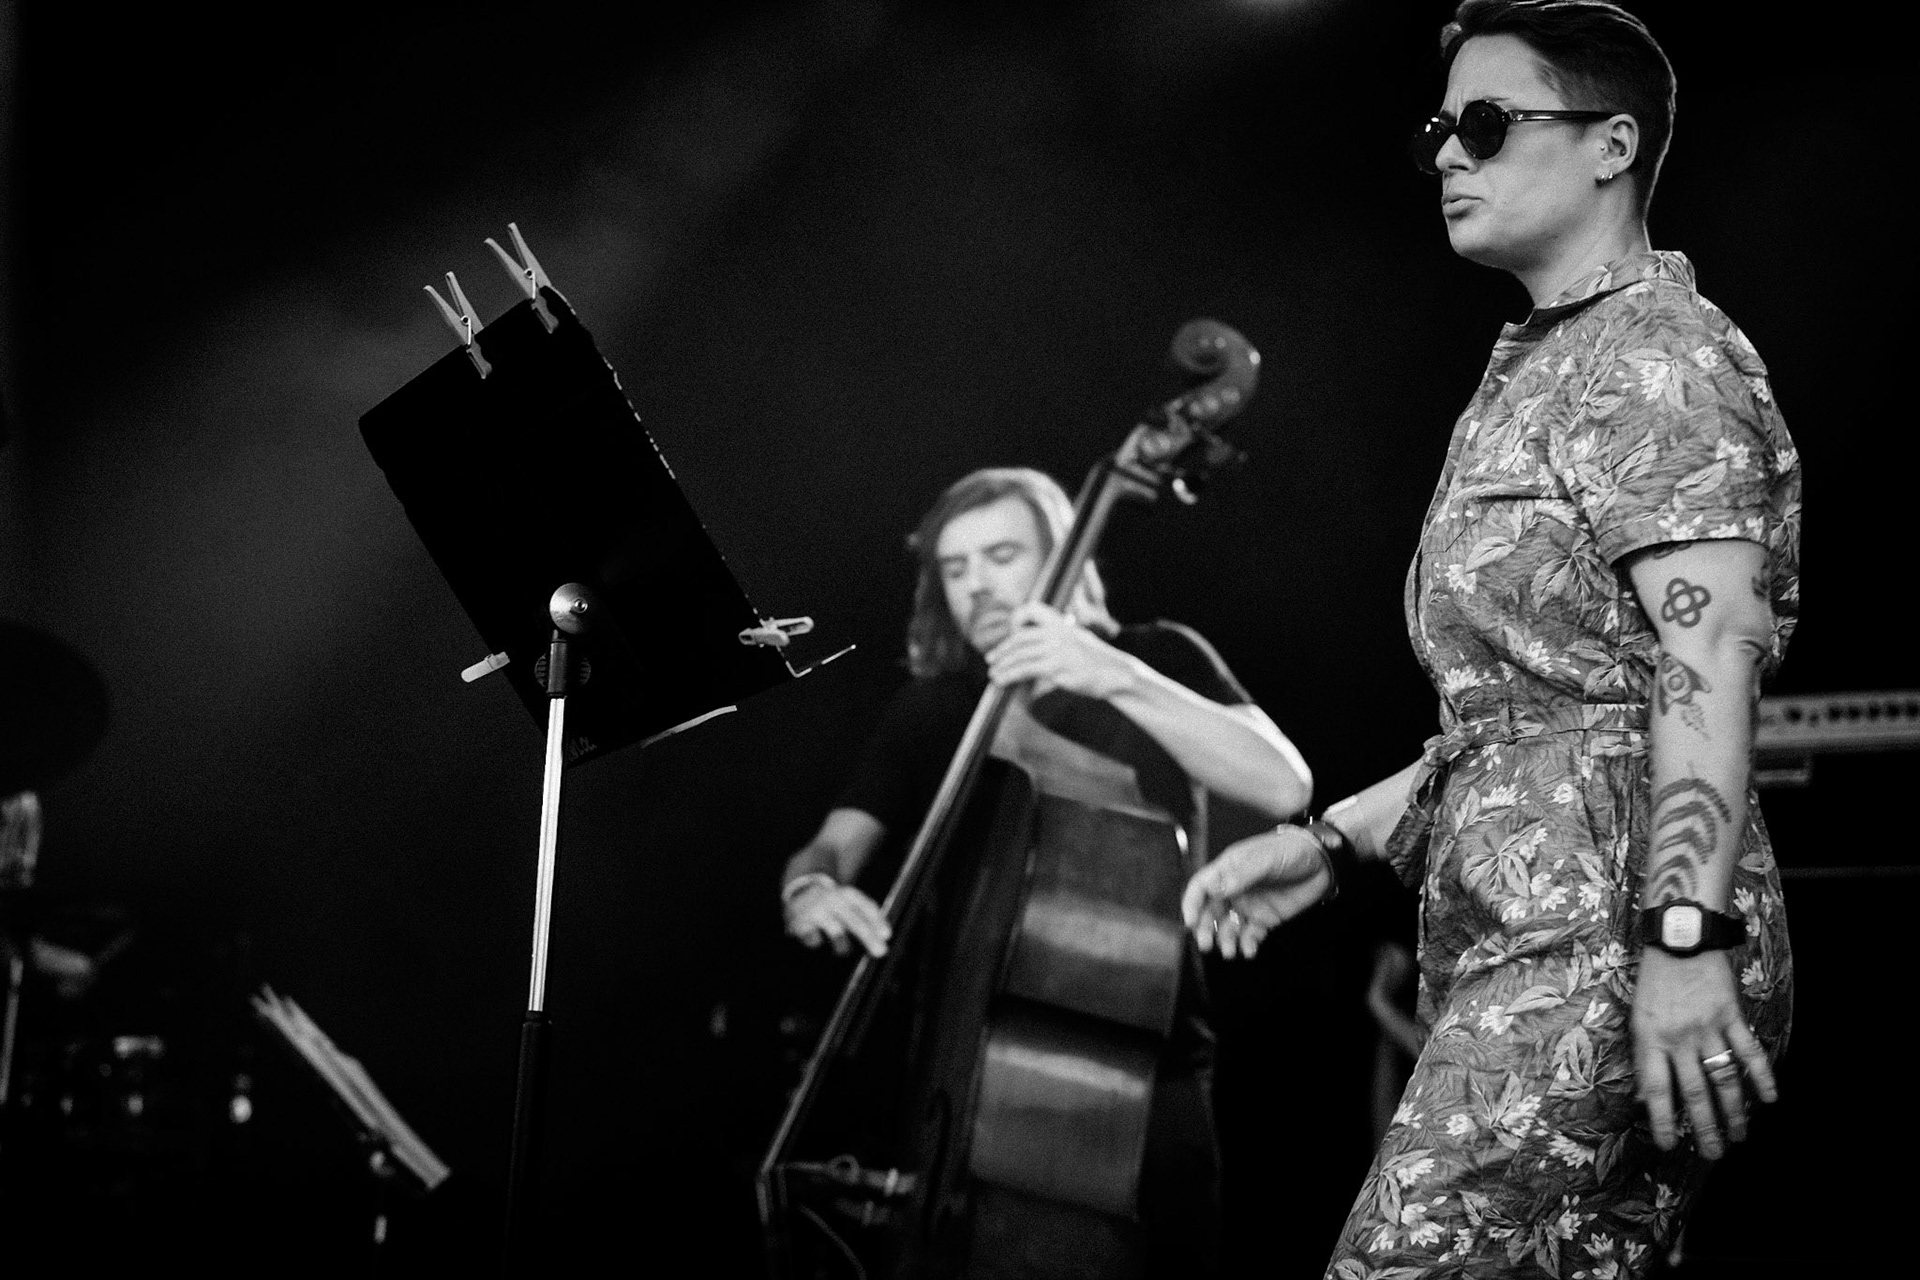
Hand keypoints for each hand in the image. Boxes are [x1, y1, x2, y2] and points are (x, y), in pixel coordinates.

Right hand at [784, 879, 890, 956]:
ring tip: (843, 951)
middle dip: (868, 937)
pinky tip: (816, 942)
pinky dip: (816, 943)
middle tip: (880, 951)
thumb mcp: (848, 902)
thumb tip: (883, 937)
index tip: (887, 935)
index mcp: (847, 894)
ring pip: (835, 930)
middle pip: (854, 920)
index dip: (877, 921)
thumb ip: (864, 916)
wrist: (800, 889)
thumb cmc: (833, 902)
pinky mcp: (800, 921)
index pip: (866, 907)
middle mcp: (833, 900)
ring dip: (843, 944)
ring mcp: (816, 910)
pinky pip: (813, 938)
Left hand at [985, 603, 1132, 698]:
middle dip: (1002, 649)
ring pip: (1019, 655)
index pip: (1033, 608)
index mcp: (1062, 623)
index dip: (1018, 618)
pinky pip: (1025, 670)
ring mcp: (1056, 650)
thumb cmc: (1097, 661)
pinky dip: (1009, 676)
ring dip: (1003, 666)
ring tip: (993, 676)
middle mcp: (1057, 633)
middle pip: (1020, 638)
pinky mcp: (1056, 668)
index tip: (1012, 632)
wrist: (1115, 674)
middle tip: (991, 659)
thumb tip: (1037, 648)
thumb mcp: (1078, 640)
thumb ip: (1059, 639)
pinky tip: (1001, 682)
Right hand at [1180, 826, 1332, 959]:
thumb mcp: (1266, 858)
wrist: (1323, 862)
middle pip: (1210, 911)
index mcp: (1229, 869)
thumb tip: (1215, 889)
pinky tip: (1249, 950)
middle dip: (1205, 928)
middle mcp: (1234, 889)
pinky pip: (1251, 934)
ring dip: (1225, 940)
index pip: (1202, 886)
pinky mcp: (1265, 918)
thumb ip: (1242, 874)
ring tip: (1230, 952)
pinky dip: (1247, 944)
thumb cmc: (1291, 851)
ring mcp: (1249, 905)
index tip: (1190, 921)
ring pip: (1228, 926)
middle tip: (1206, 944)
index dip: (1191, 903)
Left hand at [1631, 946, 1777, 1158]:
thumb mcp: (1636, 1017)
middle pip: (1694, 1092)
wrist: (1679, 938)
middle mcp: (1679, 1038)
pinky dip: (1762, 1076)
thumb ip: (1644, 1055)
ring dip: (1735, 1111)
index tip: (1669, 1146)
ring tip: (1740, 1136)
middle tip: (1713, 1154)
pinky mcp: (1732, 1015)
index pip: (1656, 1090)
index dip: (1662, 1121)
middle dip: (1705, 1128)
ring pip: (1724, 1079)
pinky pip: (1750, 1051)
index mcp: (1650, 1039)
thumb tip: (1644, 1097)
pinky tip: (1771, 1098)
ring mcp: (1708, 1027)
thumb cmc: (1653, 980)